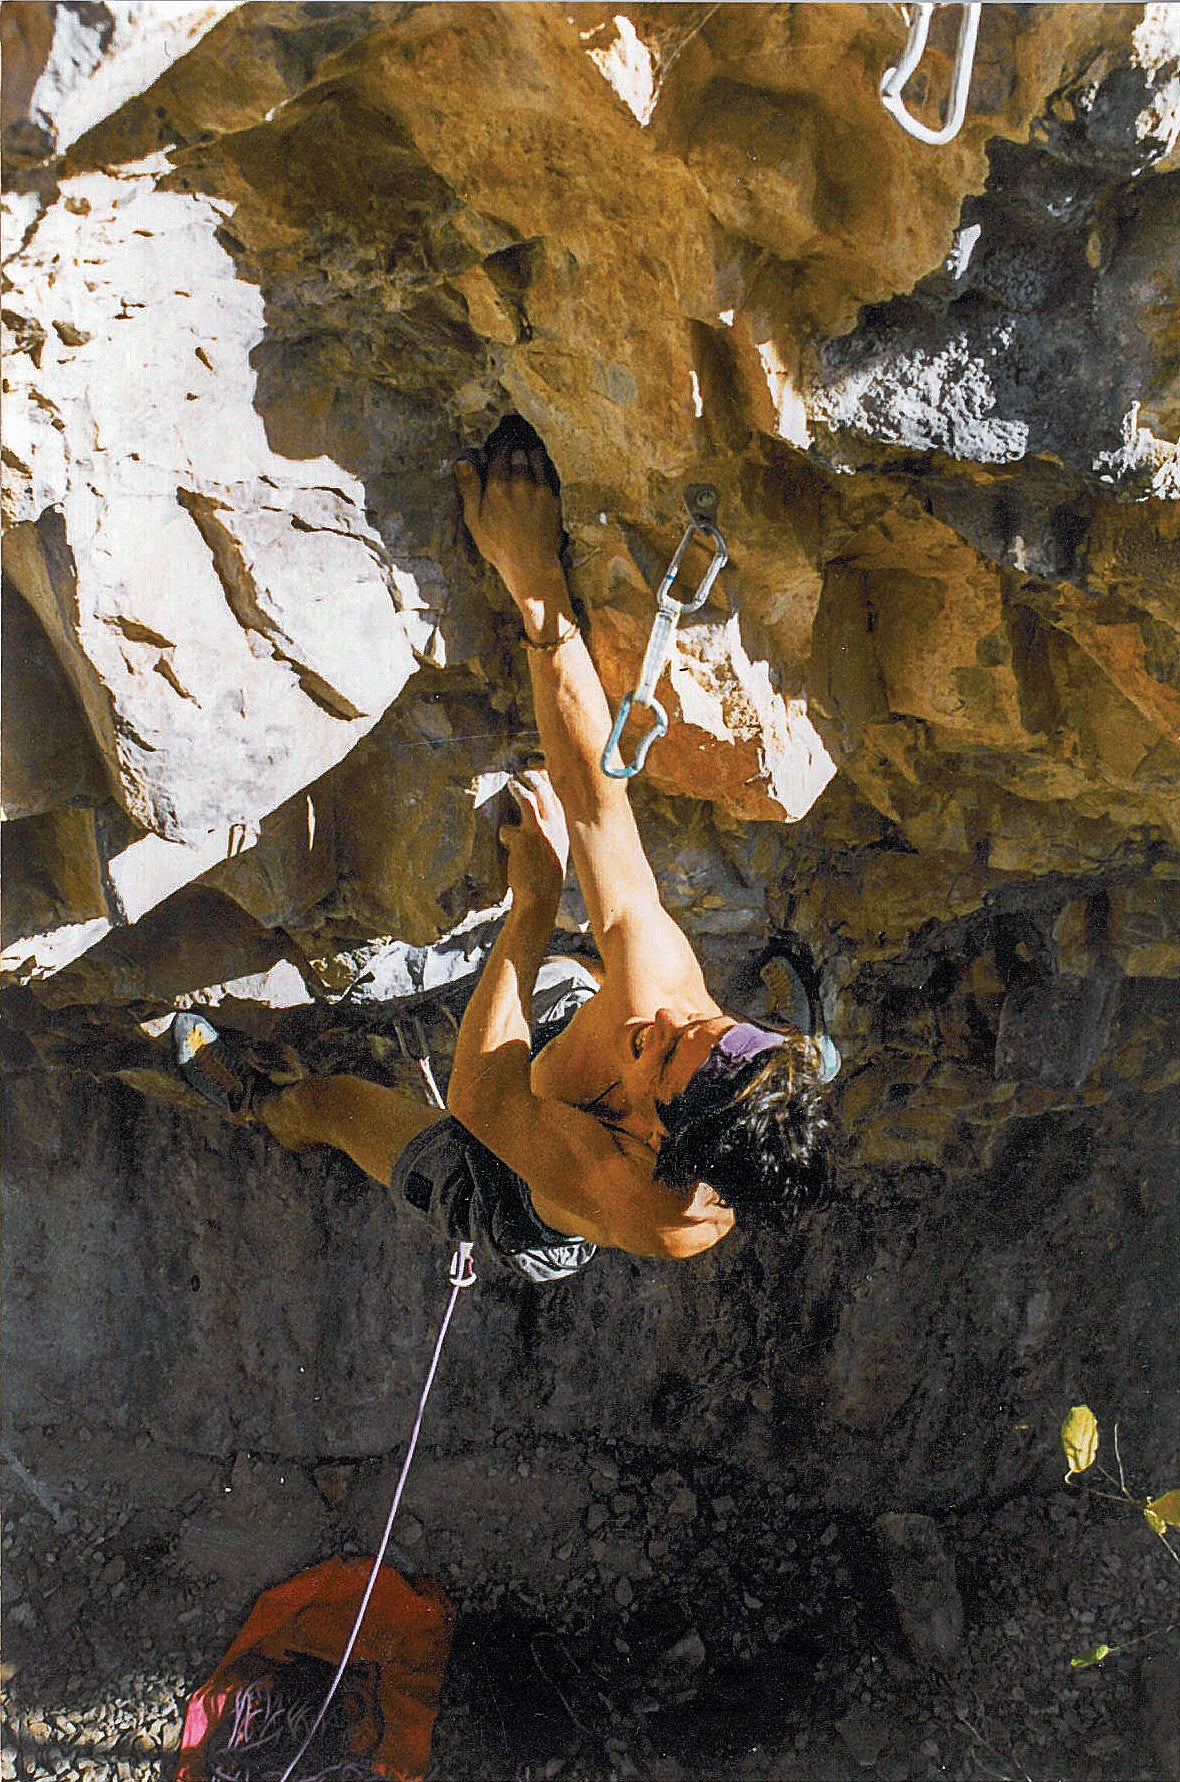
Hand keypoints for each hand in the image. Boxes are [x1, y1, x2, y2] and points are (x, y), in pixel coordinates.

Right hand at [456, 443, 565, 607]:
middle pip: (517, 453)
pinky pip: (548, 473)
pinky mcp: (553, 496)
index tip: (497, 447)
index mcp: (497, 485)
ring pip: (535, 458)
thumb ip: (469, 488)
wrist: (531, 564)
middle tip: (512, 451)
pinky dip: (543, 468)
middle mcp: (519, 482)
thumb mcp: (474, 520)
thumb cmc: (499, 546)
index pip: (498, 453)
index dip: (497, 448)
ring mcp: (539, 488)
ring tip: (526, 455)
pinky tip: (539, 472)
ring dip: (529, 455)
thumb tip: (463, 461)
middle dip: (514, 450)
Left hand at [500, 766, 568, 908]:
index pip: (561, 797)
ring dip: (519, 787)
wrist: (540, 899)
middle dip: (535, 776)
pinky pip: (508, 828)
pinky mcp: (522, 840)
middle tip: (524, 771)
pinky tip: (506, 840)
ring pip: (530, 797)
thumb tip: (540, 820)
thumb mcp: (556, 853)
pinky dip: (505, 834)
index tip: (543, 771)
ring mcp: (540, 831)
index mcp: (566, 830)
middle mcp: (556, 827)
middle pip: (546, 790)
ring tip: (513, 783)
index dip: (551, 782)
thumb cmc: (546, 879)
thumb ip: (552, 835)